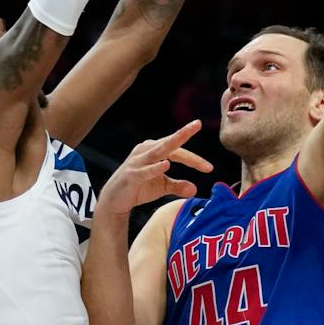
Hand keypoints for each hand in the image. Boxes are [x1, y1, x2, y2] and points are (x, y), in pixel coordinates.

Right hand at [98, 121, 212, 218]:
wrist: (114, 200)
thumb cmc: (138, 188)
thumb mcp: (162, 186)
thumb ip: (178, 186)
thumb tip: (195, 189)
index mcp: (155, 150)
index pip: (178, 151)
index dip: (194, 159)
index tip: (209, 168)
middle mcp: (146, 150)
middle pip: (169, 143)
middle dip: (184, 134)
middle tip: (197, 124)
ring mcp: (137, 161)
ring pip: (157, 151)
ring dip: (171, 143)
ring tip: (184, 135)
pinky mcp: (131, 174)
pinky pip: (145, 171)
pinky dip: (155, 168)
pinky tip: (166, 165)